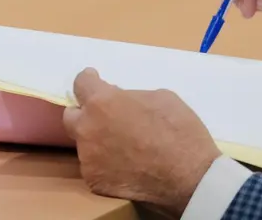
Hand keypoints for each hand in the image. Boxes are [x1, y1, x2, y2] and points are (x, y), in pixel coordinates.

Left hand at [62, 68, 220, 216]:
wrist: (190, 176)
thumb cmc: (179, 131)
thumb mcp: (160, 97)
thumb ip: (131, 97)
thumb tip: (121, 102)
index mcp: (102, 103)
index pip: (81, 84)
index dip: (89, 80)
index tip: (94, 79)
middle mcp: (88, 130)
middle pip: (71, 116)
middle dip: (85, 112)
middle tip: (105, 115)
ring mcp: (88, 159)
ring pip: (85, 144)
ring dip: (98, 139)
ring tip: (123, 145)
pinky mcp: (94, 181)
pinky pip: (95, 166)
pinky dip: (106, 163)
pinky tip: (127, 165)